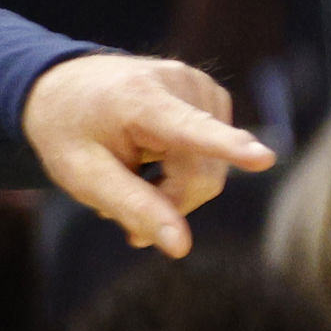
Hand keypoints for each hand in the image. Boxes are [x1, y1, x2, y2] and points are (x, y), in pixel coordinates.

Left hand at [20, 53, 274, 256]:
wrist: (65, 84)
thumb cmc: (69, 132)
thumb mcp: (82, 177)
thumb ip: (133, 209)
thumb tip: (182, 247)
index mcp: (141, 99)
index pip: (191, 130)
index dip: (228, 148)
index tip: (265, 159)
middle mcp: (183, 85)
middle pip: (202, 176)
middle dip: (168, 204)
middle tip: (120, 215)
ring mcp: (204, 88)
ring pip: (211, 171)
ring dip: (173, 189)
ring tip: (131, 175)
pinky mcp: (214, 97)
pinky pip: (212, 157)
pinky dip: (183, 172)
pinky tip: (150, 162)